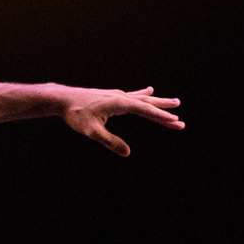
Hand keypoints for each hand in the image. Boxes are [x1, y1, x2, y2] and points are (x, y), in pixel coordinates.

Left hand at [60, 86, 183, 154]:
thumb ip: (110, 142)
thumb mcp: (91, 132)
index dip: (162, 118)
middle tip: (180, 117)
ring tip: (175, 102)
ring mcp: (117, 95)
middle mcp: (121, 97)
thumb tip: (127, 153)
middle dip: (165, 111)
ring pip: (143, 99)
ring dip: (159, 102)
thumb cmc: (76, 114)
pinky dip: (143, 94)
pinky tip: (150, 90)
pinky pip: (133, 95)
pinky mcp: (112, 96)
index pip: (145, 111)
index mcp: (119, 103)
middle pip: (148, 104)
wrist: (63, 99)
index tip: (176, 122)